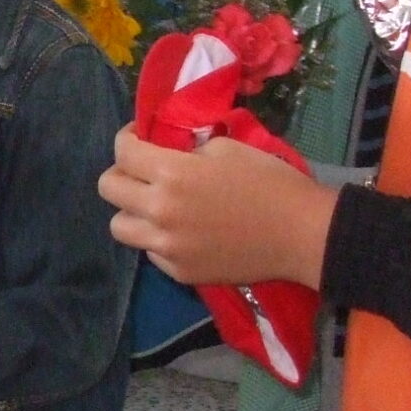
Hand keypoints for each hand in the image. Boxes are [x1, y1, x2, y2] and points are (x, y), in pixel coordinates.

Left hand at [98, 128, 338, 288]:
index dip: (127, 139)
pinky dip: (158, 239)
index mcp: (171, 174)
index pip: (122, 152)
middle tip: (143, 172)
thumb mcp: (226, 148)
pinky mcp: (179, 272)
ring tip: (157, 206)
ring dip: (133, 211)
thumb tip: (164, 151)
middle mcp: (159, 212)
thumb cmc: (270, 183)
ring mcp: (166, 247)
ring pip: (119, 226)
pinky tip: (184, 231)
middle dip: (122, 173)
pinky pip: (150, 251)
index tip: (139, 138)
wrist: (303, 234)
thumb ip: (186, 151)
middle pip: (108, 189)